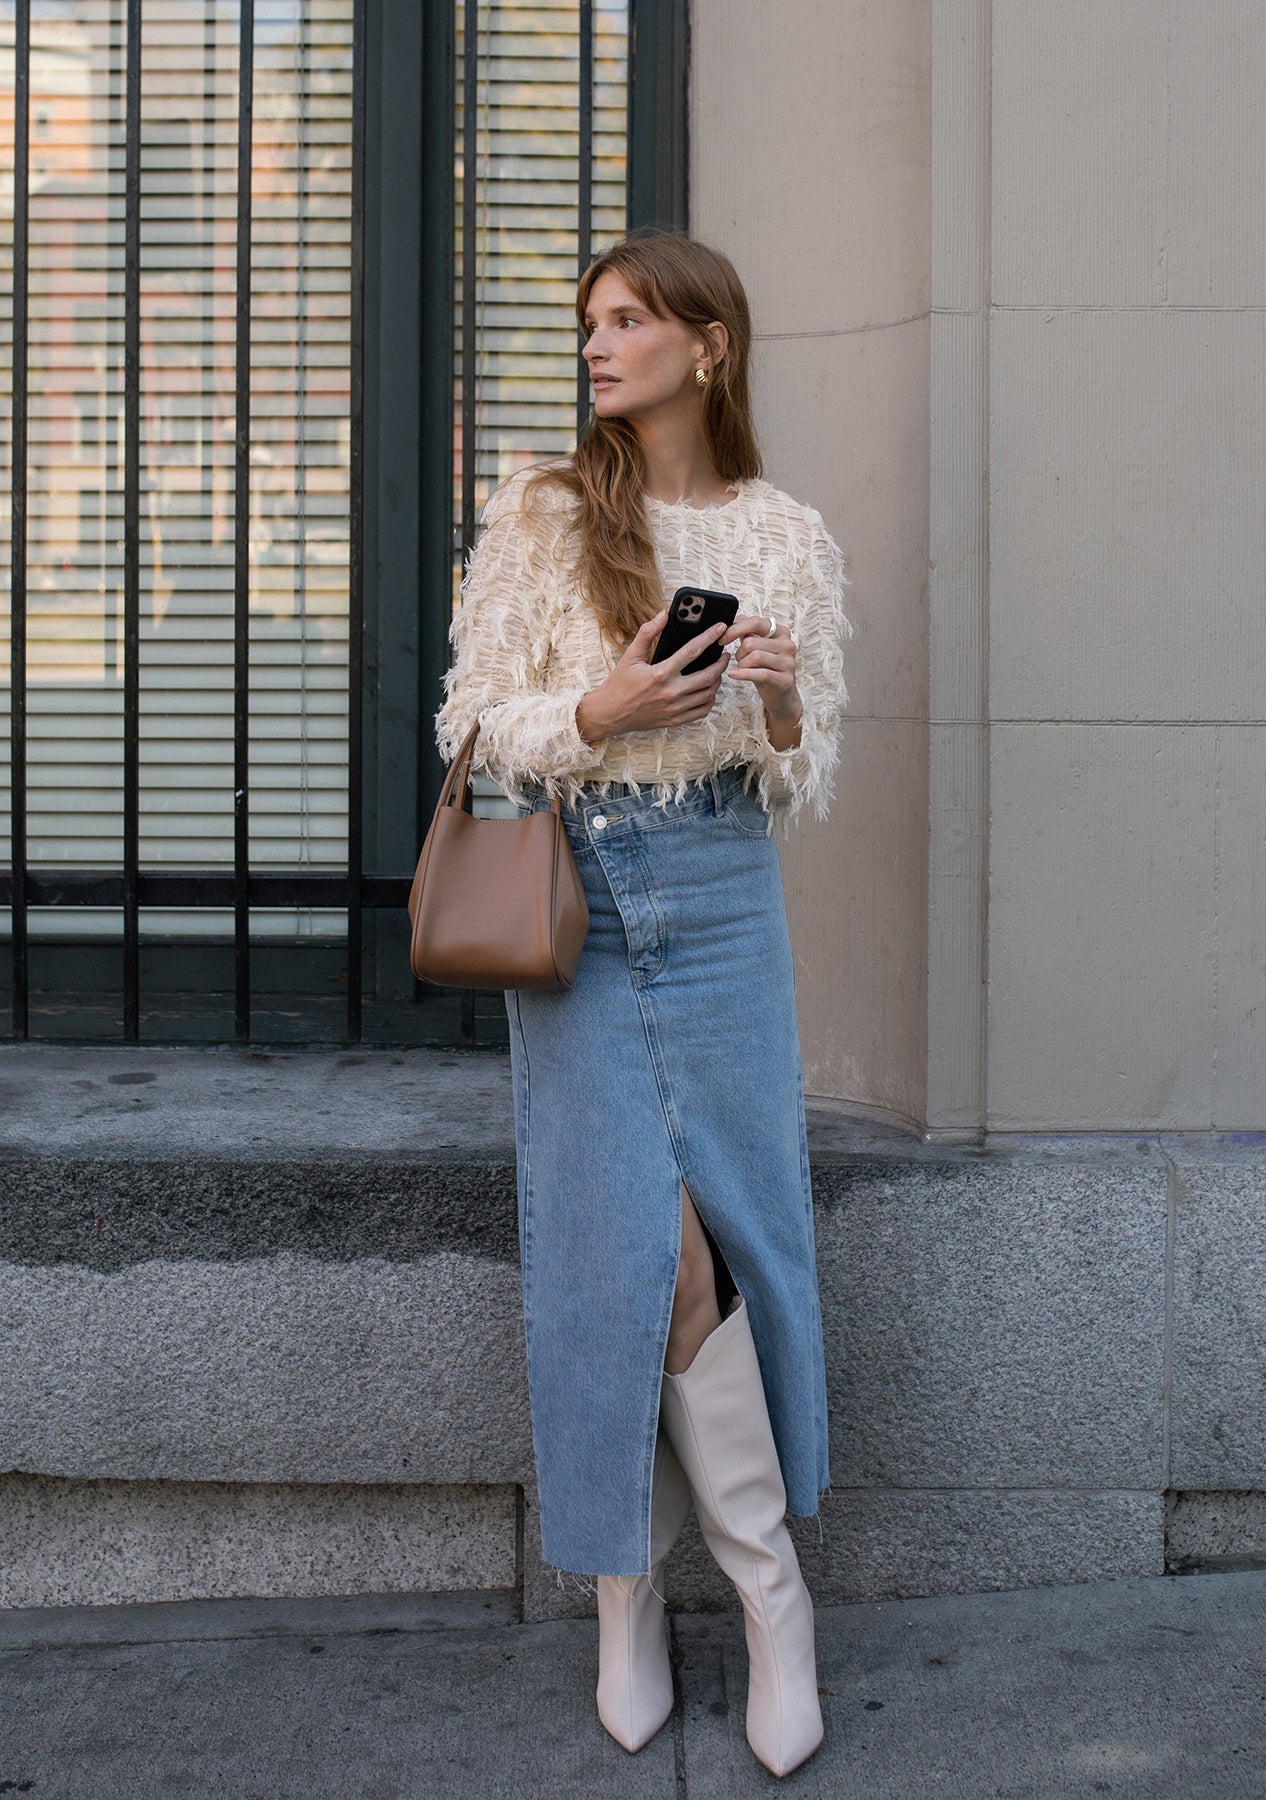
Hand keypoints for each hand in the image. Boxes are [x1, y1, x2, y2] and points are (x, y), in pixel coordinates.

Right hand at [575, 610, 728, 742]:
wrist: (609, 713)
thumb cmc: (620, 683)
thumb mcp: (630, 655)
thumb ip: (647, 632)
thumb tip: (664, 614)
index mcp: (660, 674)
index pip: (692, 651)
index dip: (709, 637)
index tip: (720, 628)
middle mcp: (670, 693)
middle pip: (708, 676)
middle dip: (721, 662)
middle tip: (724, 653)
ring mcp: (674, 709)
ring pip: (708, 694)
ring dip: (717, 680)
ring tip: (717, 670)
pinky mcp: (675, 720)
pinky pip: (702, 711)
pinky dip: (710, 699)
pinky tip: (708, 690)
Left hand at [723, 614, 802, 747]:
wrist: (781, 696)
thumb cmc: (765, 669)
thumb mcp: (756, 648)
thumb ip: (747, 633)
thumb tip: (732, 621)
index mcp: (780, 632)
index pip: (755, 622)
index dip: (735, 629)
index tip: (722, 639)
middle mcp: (787, 644)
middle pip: (751, 642)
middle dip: (739, 653)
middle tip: (739, 661)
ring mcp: (788, 662)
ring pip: (754, 657)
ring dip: (742, 664)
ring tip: (741, 669)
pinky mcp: (785, 680)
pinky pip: (760, 673)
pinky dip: (743, 674)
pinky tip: (734, 674)